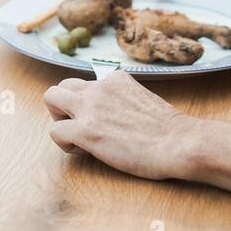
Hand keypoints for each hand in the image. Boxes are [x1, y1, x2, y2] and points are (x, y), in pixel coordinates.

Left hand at [44, 71, 195, 180]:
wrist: (179, 143)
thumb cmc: (168, 130)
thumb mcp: (142, 99)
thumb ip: (121, 100)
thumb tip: (111, 114)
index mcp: (114, 79)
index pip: (85, 84)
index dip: (87, 105)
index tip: (100, 120)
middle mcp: (99, 87)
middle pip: (61, 87)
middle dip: (64, 108)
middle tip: (79, 127)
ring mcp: (90, 107)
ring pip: (50, 99)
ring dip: (59, 119)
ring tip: (77, 137)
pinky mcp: (85, 130)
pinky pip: (56, 131)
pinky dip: (64, 143)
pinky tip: (83, 151)